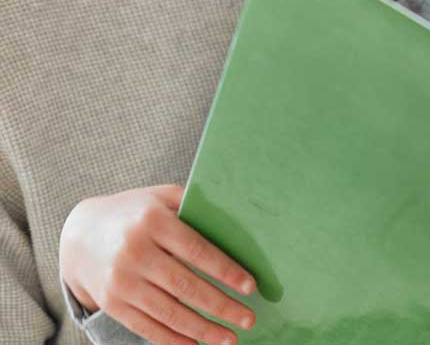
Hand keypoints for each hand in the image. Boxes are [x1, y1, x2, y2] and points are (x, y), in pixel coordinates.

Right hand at [60, 185, 256, 344]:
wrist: (82, 234)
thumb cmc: (135, 211)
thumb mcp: (161, 197)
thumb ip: (193, 206)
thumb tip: (235, 225)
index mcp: (152, 221)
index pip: (196, 250)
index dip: (224, 270)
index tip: (250, 287)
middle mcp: (135, 252)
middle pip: (185, 286)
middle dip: (220, 306)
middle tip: (248, 319)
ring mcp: (121, 281)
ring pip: (168, 312)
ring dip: (202, 330)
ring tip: (229, 339)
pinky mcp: (112, 304)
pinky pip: (147, 327)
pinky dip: (173, 340)